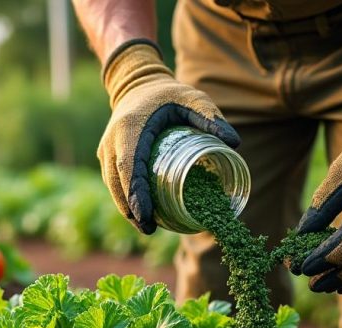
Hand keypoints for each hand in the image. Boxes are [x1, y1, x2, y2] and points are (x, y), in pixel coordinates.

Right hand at [98, 41, 239, 233]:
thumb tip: (235, 144)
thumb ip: (210, 116)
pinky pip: (114, 182)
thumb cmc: (167, 93)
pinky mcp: (107, 156)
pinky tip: (141, 213)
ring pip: (113, 186)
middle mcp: (112, 141)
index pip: (129, 166)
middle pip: (117, 182)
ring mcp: (106, 150)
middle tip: (149, 228)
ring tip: (147, 226)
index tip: (145, 214)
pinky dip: (125, 199)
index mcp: (130, 128)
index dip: (135, 193)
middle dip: (131, 208)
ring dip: (127, 208)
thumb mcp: (191, 97)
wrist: (136, 84)